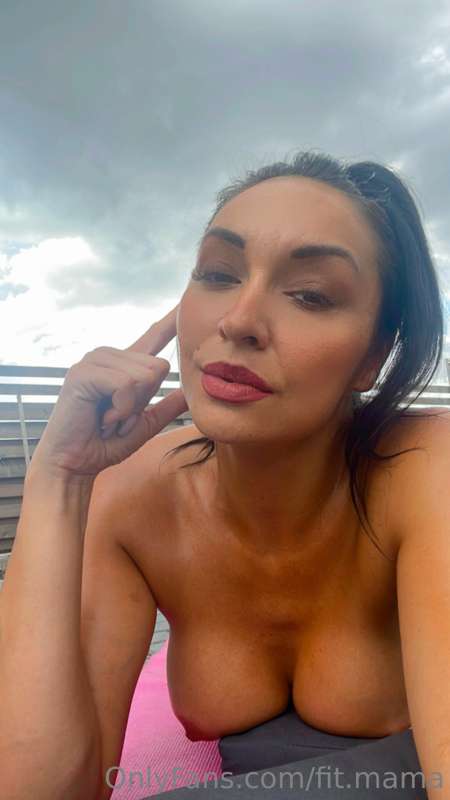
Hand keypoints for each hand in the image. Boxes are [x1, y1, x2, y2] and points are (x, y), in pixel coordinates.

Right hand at [30, 305, 187, 478]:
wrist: (74, 465)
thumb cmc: (104, 444)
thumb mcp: (145, 424)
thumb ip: (167, 406)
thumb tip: (191, 392)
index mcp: (123, 366)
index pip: (152, 337)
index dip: (169, 322)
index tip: (184, 303)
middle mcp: (108, 357)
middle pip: (158, 366)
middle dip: (144, 402)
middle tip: (118, 417)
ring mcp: (93, 361)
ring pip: (144, 375)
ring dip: (131, 409)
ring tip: (108, 418)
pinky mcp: (83, 373)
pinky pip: (126, 384)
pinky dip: (121, 409)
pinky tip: (102, 418)